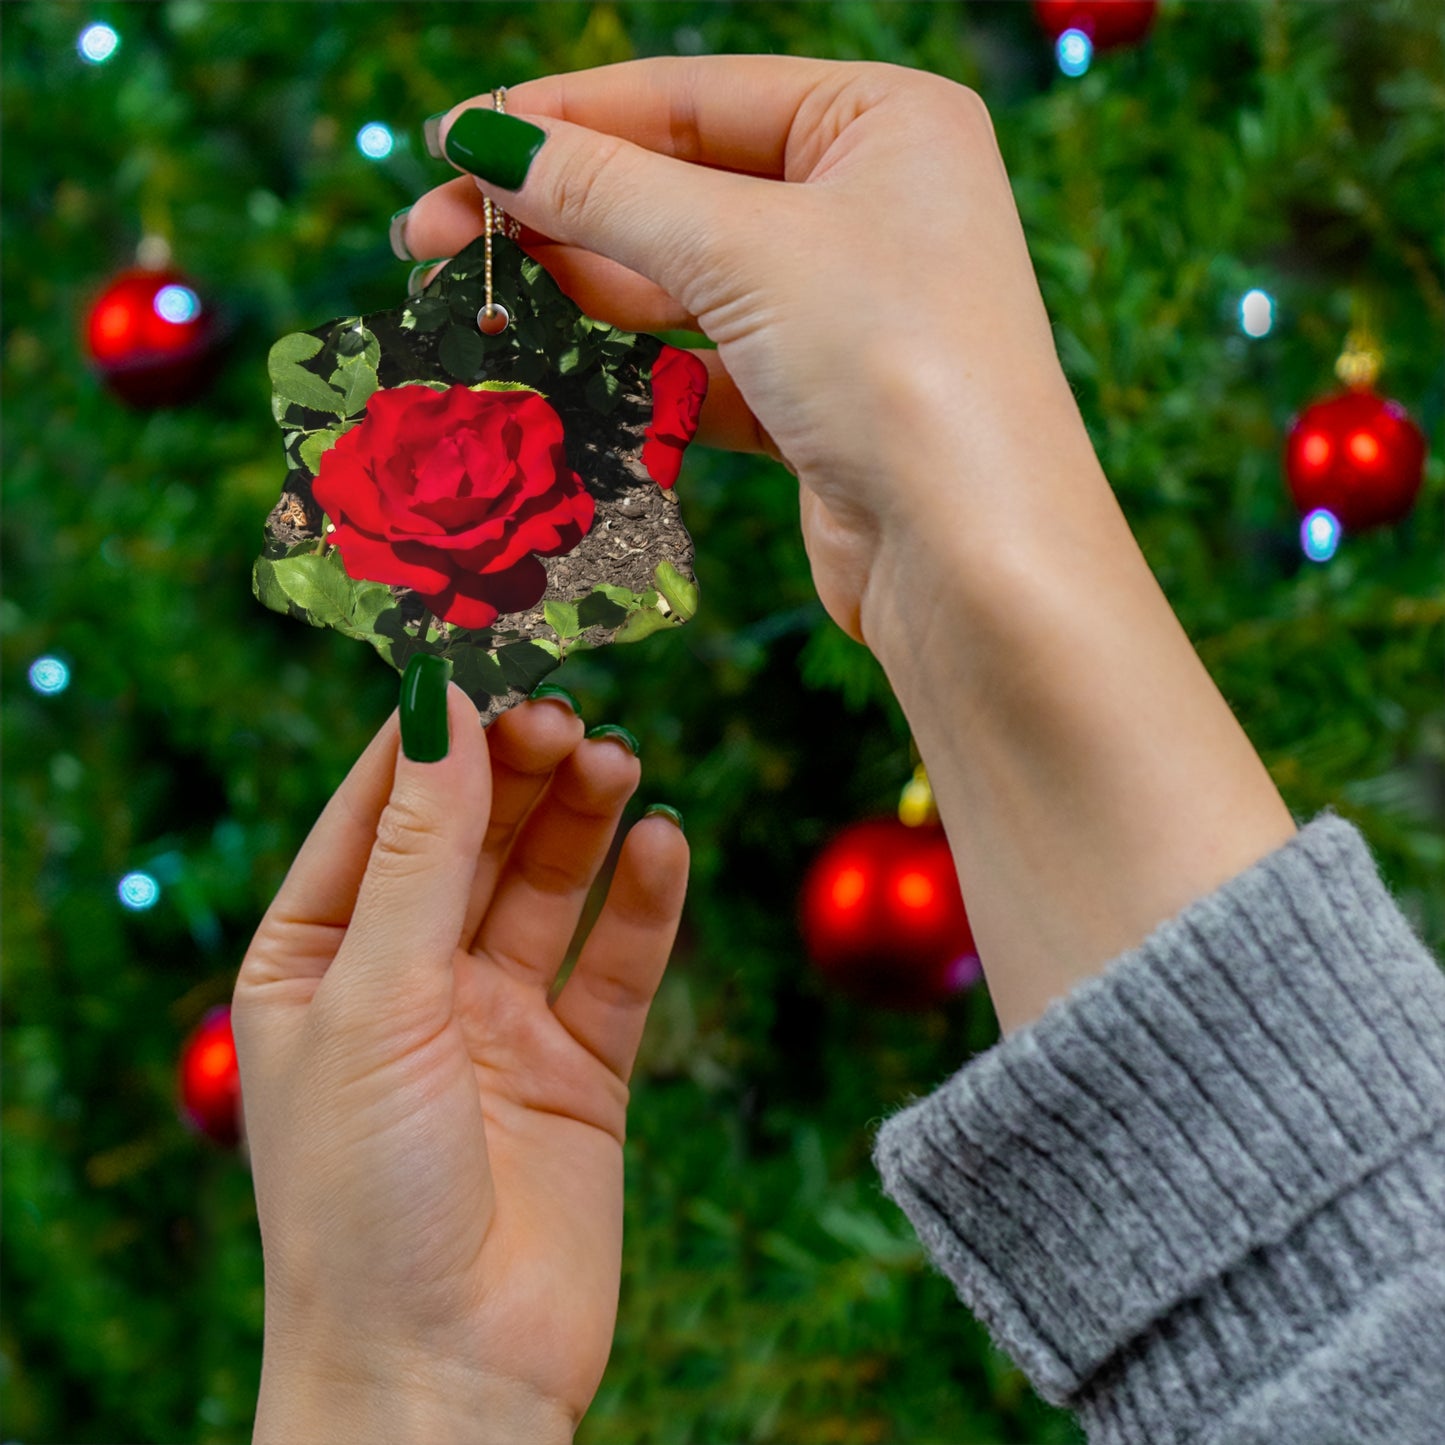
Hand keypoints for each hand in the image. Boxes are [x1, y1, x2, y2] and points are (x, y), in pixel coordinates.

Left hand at [233, 689, 686, 1441]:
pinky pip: (617, 963)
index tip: (487, 652)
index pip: (377, 810)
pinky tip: (665, 844)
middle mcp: (408, 979)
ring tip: (619, 762)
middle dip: (518, 770)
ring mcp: (498, 1022)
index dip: (431, 733)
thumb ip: (419, 852)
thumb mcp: (376, 1001)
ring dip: (583, 819)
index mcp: (319, 959)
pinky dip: (644, 902)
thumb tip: (442, 705)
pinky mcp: (580, 1068)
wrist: (445, 1378)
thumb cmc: (363, 1199)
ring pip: (549, 885)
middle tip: (568, 715)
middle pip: (473, 836)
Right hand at [402, 56, 1088, 643]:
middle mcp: (871, 204)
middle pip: (679, 189)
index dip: (562, 118)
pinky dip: (632, 370)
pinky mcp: (819, 402)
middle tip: (429, 235)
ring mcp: (846, 309)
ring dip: (579, 291)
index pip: (691, 97)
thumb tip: (484, 142)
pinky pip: (705, 366)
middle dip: (555, 212)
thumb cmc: (893, 365)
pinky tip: (550, 368)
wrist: (973, 559)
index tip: (451, 142)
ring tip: (471, 297)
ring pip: (684, 282)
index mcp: (883, 121)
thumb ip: (607, 191)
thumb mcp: (742, 250)